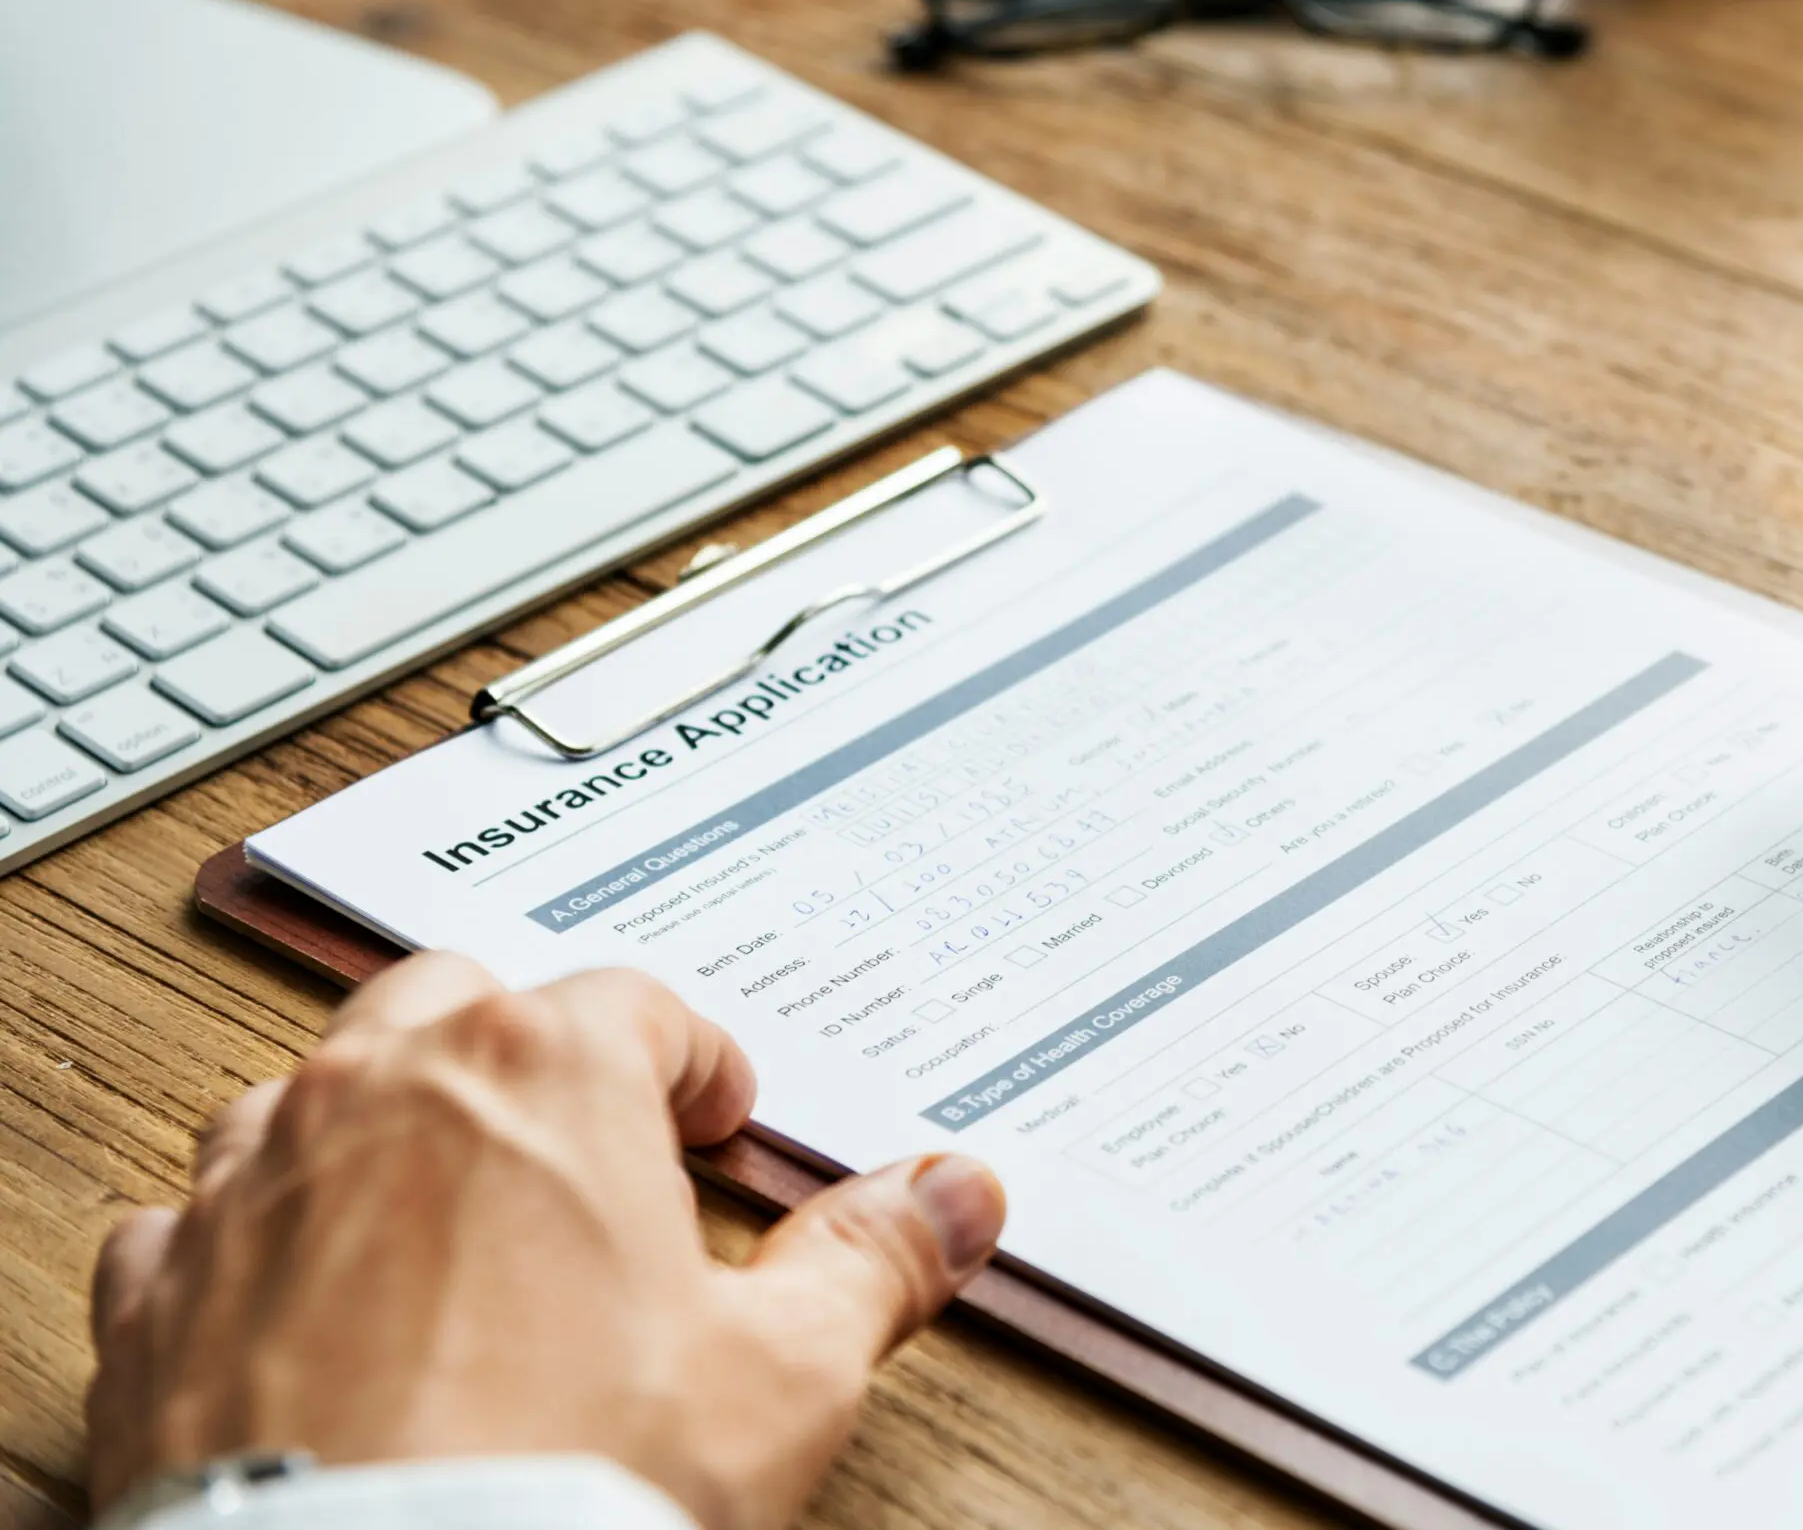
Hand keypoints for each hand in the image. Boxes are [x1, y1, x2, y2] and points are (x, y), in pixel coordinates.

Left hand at [85, 953, 1005, 1529]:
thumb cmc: (568, 1483)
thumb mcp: (783, 1372)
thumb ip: (874, 1259)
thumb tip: (956, 1196)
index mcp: (544, 1072)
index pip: (640, 1007)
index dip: (695, 1064)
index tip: (713, 1117)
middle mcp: (382, 1094)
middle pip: (459, 1003)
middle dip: (525, 1054)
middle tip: (583, 1136)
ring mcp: (256, 1184)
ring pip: (310, 1091)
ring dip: (377, 1128)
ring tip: (445, 1213)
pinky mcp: (162, 1296)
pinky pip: (194, 1219)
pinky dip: (250, 1241)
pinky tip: (301, 1300)